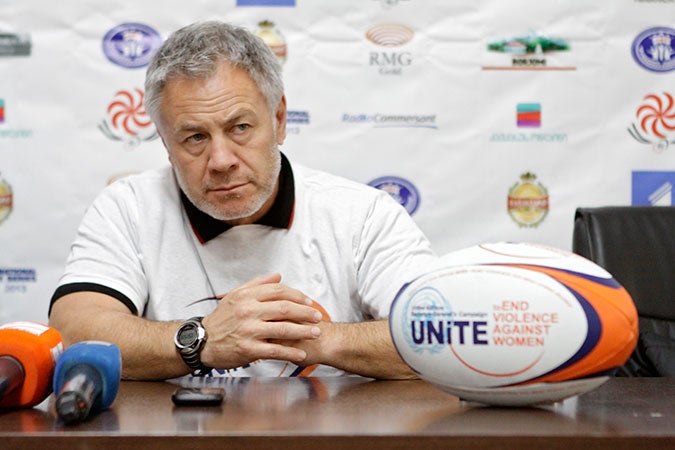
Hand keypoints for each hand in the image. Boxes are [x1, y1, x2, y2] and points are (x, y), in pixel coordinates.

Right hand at [200, 273, 322, 369]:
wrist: (202, 341)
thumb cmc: (221, 319)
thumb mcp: (235, 295)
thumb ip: (257, 284)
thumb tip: (278, 276)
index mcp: (246, 296)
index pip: (278, 291)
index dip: (297, 296)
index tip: (309, 301)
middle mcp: (248, 311)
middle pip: (284, 309)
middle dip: (305, 313)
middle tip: (318, 317)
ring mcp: (248, 331)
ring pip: (283, 329)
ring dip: (303, 332)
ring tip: (316, 333)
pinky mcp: (248, 349)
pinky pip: (275, 350)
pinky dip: (290, 352)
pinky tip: (301, 353)